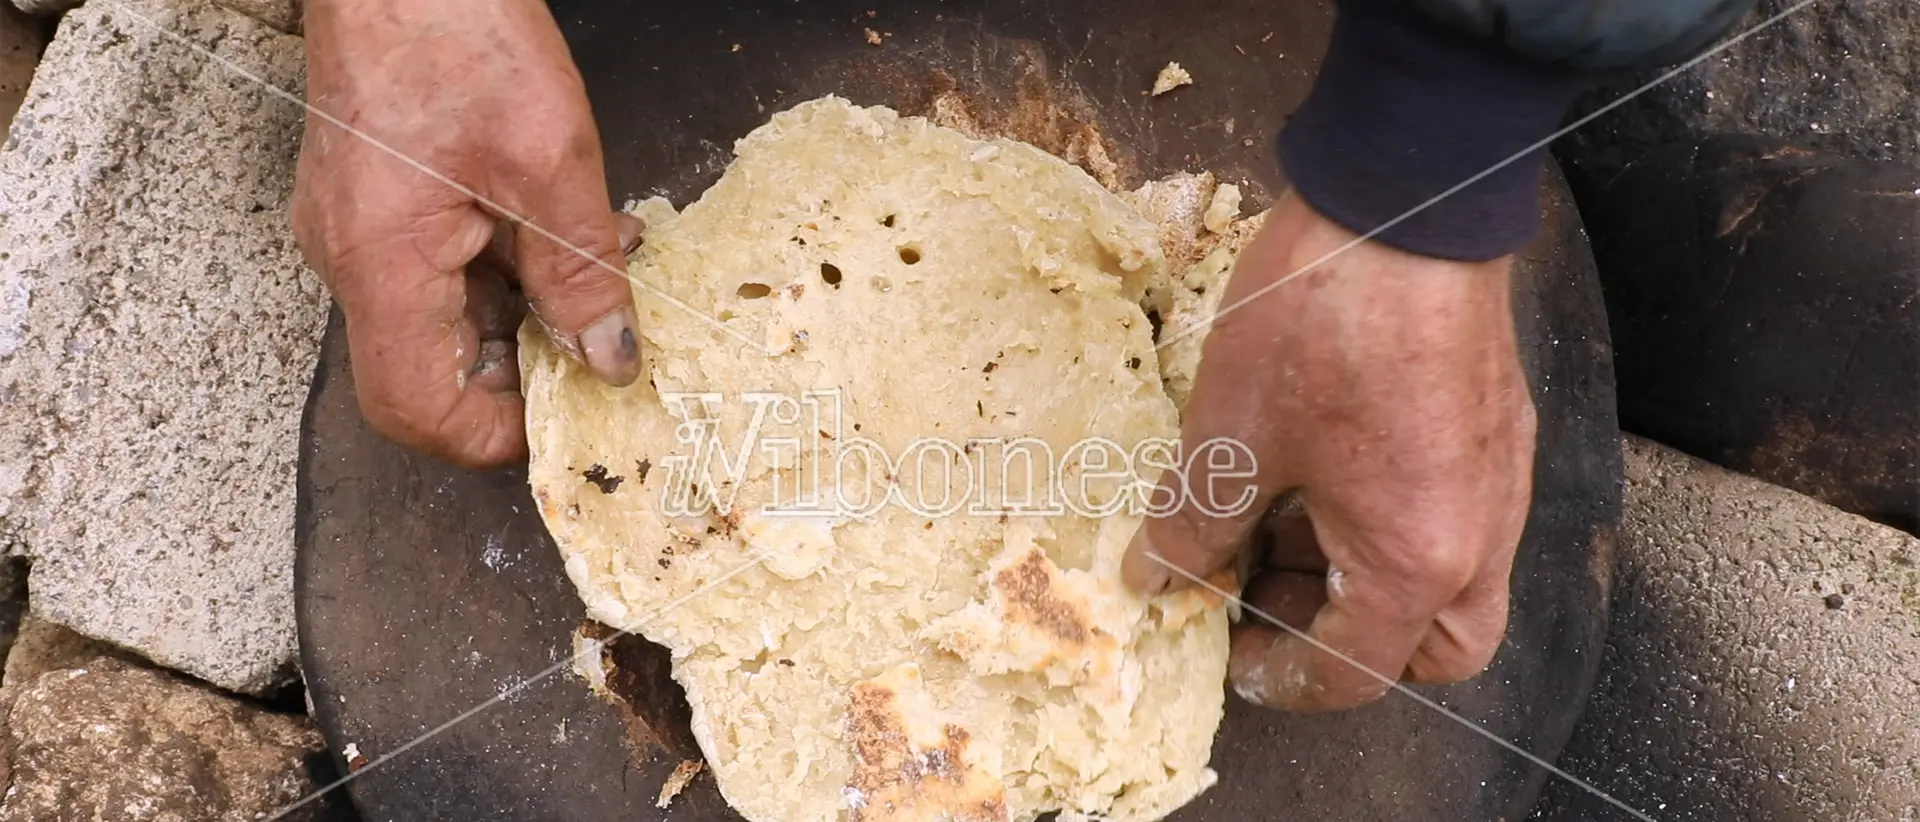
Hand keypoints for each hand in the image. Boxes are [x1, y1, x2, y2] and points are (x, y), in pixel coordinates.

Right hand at [291, 0, 640, 467]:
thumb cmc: (454, 32)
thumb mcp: (548, 159)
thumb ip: (581, 270)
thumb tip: (608, 359)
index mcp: (380, 262)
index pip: (417, 408)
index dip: (494, 434)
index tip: (569, 415)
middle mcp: (352, 260)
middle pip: (432, 373)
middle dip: (525, 370)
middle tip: (604, 344)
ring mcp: (360, 232)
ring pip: (444, 322)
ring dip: (527, 313)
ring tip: (600, 268)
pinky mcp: (378, 207)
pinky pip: (440, 272)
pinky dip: (506, 269)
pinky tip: (564, 233)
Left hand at [1123, 192, 1536, 711]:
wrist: (1406, 198)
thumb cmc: (1321, 319)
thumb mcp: (1231, 434)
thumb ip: (1193, 524)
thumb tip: (1157, 579)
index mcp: (1416, 562)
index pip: (1355, 676)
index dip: (1280, 679)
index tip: (1227, 649)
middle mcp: (1479, 537)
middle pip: (1431, 649)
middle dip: (1349, 644)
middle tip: (1268, 594)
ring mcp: (1499, 481)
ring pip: (1447, 583)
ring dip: (1361, 577)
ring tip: (1275, 518)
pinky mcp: (1496, 429)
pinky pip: (1454, 515)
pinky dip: (1389, 522)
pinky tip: (1318, 468)